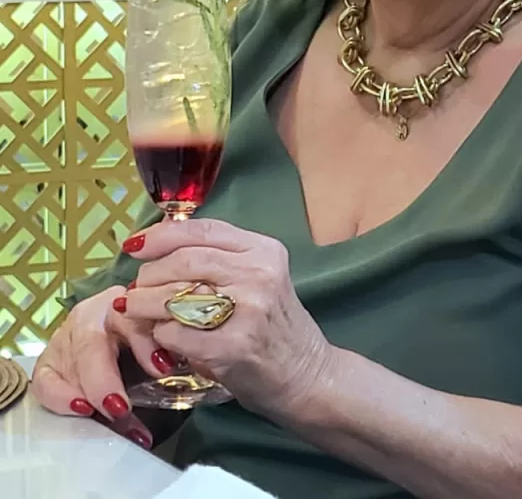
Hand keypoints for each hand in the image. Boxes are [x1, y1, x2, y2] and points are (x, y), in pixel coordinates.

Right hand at [31, 285, 170, 448]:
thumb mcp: (160, 345)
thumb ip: (168, 355)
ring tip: (107, 415)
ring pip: (70, 363)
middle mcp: (92, 315)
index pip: (133, 318)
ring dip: (88, 393)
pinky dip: (60, 396)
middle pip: (91, 344)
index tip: (163, 370)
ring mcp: (67, 336)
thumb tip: (187, 375)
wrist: (120, 344)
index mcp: (126, 303)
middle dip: (104, 379)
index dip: (146, 344)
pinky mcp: (49, 360)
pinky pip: (45, 380)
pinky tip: (80, 409)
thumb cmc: (147, 346)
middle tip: (120, 408)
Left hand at [116, 219, 334, 418]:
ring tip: (134, 309)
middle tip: (135, 288)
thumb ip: (220, 260)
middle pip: (185, 260)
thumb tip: (159, 244)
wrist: (306, 374)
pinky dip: (159, 334)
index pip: (204, 229)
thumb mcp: (258, 278)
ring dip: (143, 303)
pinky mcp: (233, 347)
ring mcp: (248, 310)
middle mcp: (259, 273)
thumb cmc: (274, 326)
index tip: (135, 245)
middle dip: (149, 273)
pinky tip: (160, 338)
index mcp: (263, 250)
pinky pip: (175, 332)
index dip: (162, 234)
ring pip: (175, 295)